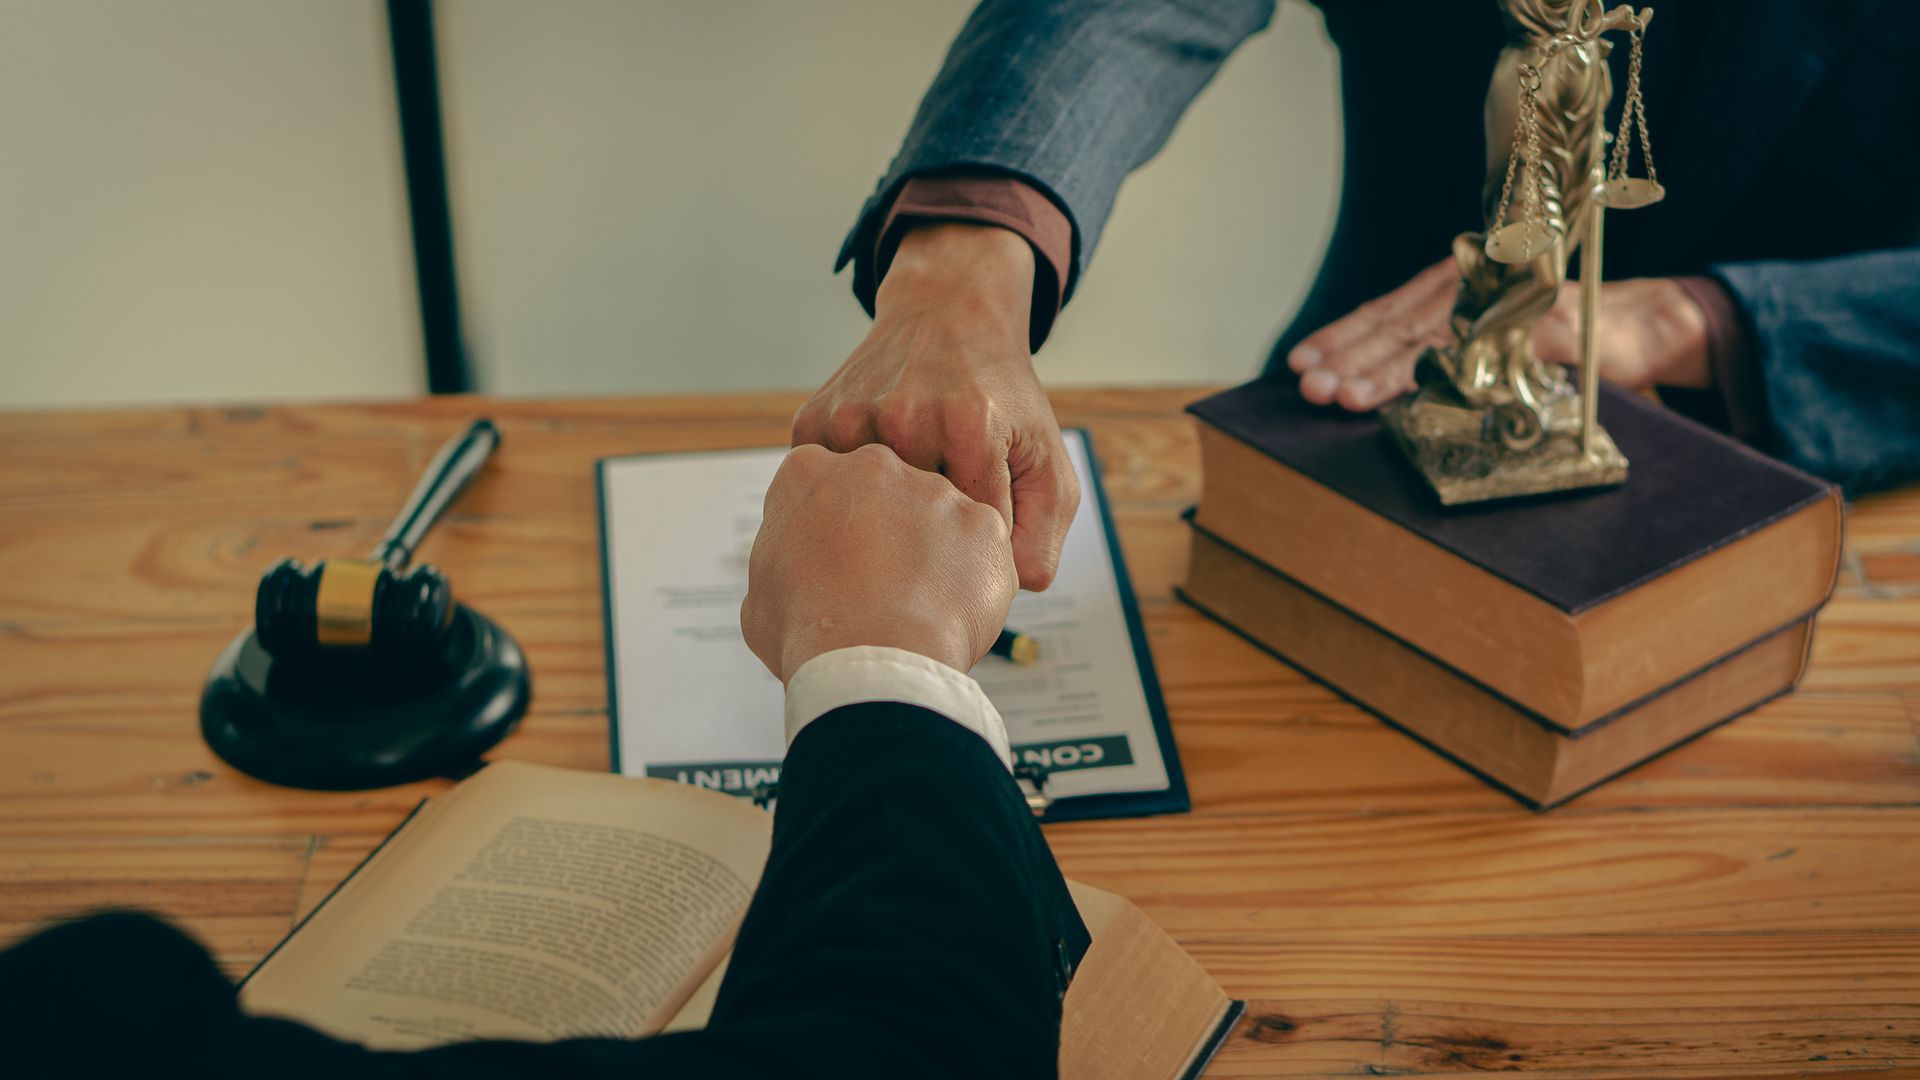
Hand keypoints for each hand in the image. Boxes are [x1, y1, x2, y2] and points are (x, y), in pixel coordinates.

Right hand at [740, 443, 1017, 683]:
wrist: (873, 660)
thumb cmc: (810, 634)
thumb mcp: (761, 590)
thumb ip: (784, 559)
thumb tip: (794, 568)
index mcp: (809, 474)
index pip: (821, 481)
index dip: (828, 524)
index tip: (833, 560)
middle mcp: (874, 465)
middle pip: (883, 489)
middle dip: (884, 528)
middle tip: (878, 583)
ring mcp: (934, 490)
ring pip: (936, 515)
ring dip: (931, 551)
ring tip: (917, 606)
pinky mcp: (983, 523)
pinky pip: (981, 545)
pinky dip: (972, 575)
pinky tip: (951, 610)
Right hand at [793, 223, 1078, 590]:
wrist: (947, 316)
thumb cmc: (1002, 400)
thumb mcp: (1045, 459)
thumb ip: (1044, 533)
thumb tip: (1011, 588)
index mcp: (970, 428)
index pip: (974, 539)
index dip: (980, 548)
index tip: (980, 536)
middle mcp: (906, 418)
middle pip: (914, 533)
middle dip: (930, 542)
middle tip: (940, 523)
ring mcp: (853, 418)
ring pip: (865, 521)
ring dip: (884, 525)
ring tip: (904, 504)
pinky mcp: (814, 423)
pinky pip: (825, 497)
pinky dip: (846, 504)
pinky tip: (869, 486)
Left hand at [1286, 257, 1711, 410]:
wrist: (1641, 323)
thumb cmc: (1557, 335)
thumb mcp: (1492, 337)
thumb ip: (1445, 347)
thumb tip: (1374, 379)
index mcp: (1456, 287)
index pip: (1386, 312)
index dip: (1342, 337)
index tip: (1302, 360)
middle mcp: (1475, 287)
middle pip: (1396, 325)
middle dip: (1348, 358)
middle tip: (1309, 384)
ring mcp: (1507, 305)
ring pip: (1430, 337)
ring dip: (1382, 371)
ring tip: (1342, 395)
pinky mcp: (1541, 328)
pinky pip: (1488, 350)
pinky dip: (1451, 370)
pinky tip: (1414, 389)